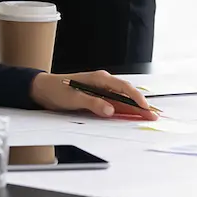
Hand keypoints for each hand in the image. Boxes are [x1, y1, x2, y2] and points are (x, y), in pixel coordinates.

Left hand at [30, 70, 155, 118]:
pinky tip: (132, 116)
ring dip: (134, 109)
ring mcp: (101, 90)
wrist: (44, 89)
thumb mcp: (74, 98)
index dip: (136, 98)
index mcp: (99, 78)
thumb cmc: (57, 90)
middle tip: (153, 116)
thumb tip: (110, 110)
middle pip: (126, 94)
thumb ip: (93, 103)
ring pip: (122, 99)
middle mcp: (103, 82)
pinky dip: (124, 110)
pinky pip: (115, 103)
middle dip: (140, 105)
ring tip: (147, 118)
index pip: (123, 87)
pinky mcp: (98, 97)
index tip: (145, 107)